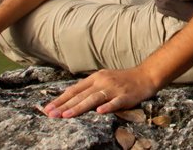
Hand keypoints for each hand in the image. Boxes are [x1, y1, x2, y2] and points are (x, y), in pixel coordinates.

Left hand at [43, 67, 157, 117]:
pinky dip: (107, 107)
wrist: (145, 76)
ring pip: (93, 99)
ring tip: (66, 115)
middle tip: (50, 114)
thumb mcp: (103, 79)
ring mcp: (114, 89)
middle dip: (64, 105)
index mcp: (95, 78)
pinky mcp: (125, 96)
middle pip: (80, 95)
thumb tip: (70, 97)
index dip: (60, 99)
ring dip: (79, 107)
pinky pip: (115, 102)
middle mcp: (102, 82)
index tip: (48, 108)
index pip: (74, 90)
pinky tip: (99, 112)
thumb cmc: (122, 80)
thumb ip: (89, 87)